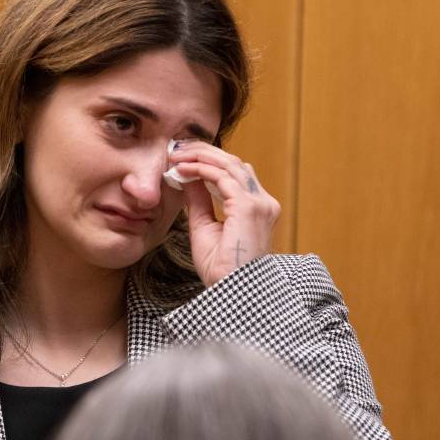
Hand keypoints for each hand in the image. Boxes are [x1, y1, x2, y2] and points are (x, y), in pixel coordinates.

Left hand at [168, 141, 280, 286]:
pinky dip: (200, 169)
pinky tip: (181, 170)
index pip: (236, 173)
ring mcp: (259, 203)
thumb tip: (187, 178)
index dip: (210, 161)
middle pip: (234, 163)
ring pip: (229, 164)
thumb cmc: (220, 269)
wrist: (230, 291)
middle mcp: (263, 202)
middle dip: (204, 152)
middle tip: (177, 148)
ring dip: (199, 156)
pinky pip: (222, 177)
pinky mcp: (248, 207)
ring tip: (176, 155)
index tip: (183, 158)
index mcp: (258, 207)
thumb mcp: (204, 227)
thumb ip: (199, 201)